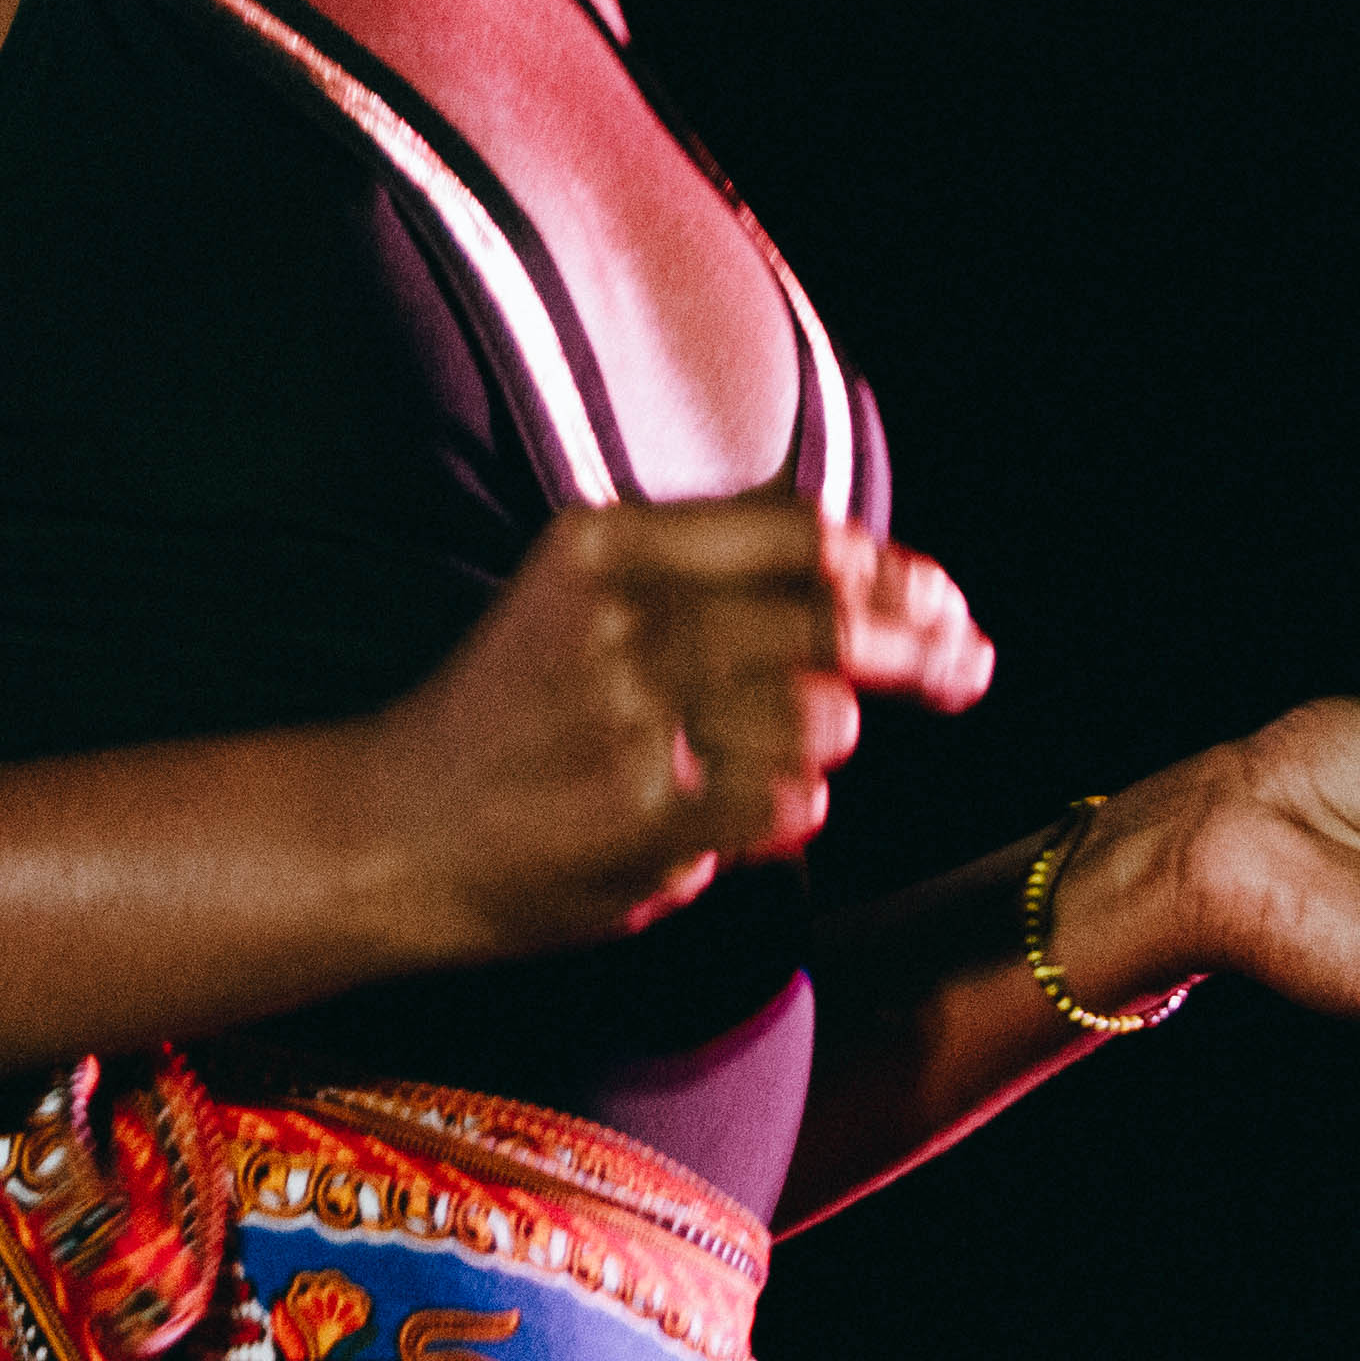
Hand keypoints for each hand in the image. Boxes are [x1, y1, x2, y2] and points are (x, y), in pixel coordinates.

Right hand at [352, 493, 996, 963]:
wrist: (394, 828)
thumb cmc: (514, 712)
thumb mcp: (587, 593)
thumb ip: (709, 567)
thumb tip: (878, 569)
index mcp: (609, 542)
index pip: (802, 532)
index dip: (895, 569)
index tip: (944, 602)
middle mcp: (624, 617)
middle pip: (833, 614)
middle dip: (923, 645)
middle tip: (965, 669)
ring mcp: (632, 720)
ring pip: (822, 716)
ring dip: (829, 741)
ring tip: (785, 757)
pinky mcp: (642, 818)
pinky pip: (789, 805)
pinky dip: (796, 808)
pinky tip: (761, 808)